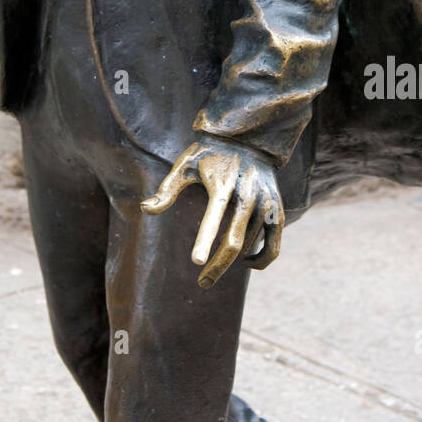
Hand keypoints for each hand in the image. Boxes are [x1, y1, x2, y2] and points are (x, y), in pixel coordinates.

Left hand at [141, 138, 283, 289]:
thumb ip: (166, 190)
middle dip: (217, 266)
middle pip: (234, 241)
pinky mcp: (277, 209)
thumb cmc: (209, 155)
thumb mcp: (185, 165)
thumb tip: (144, 209)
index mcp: (223, 183)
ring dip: (233, 260)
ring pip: (251, 245)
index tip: (196, 262)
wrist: (248, 138)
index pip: (214, 216)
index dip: (205, 240)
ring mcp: (266, 202)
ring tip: (215, 264)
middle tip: (203, 283)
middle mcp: (248, 194)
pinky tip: (245, 263)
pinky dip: (261, 260)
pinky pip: (274, 245)